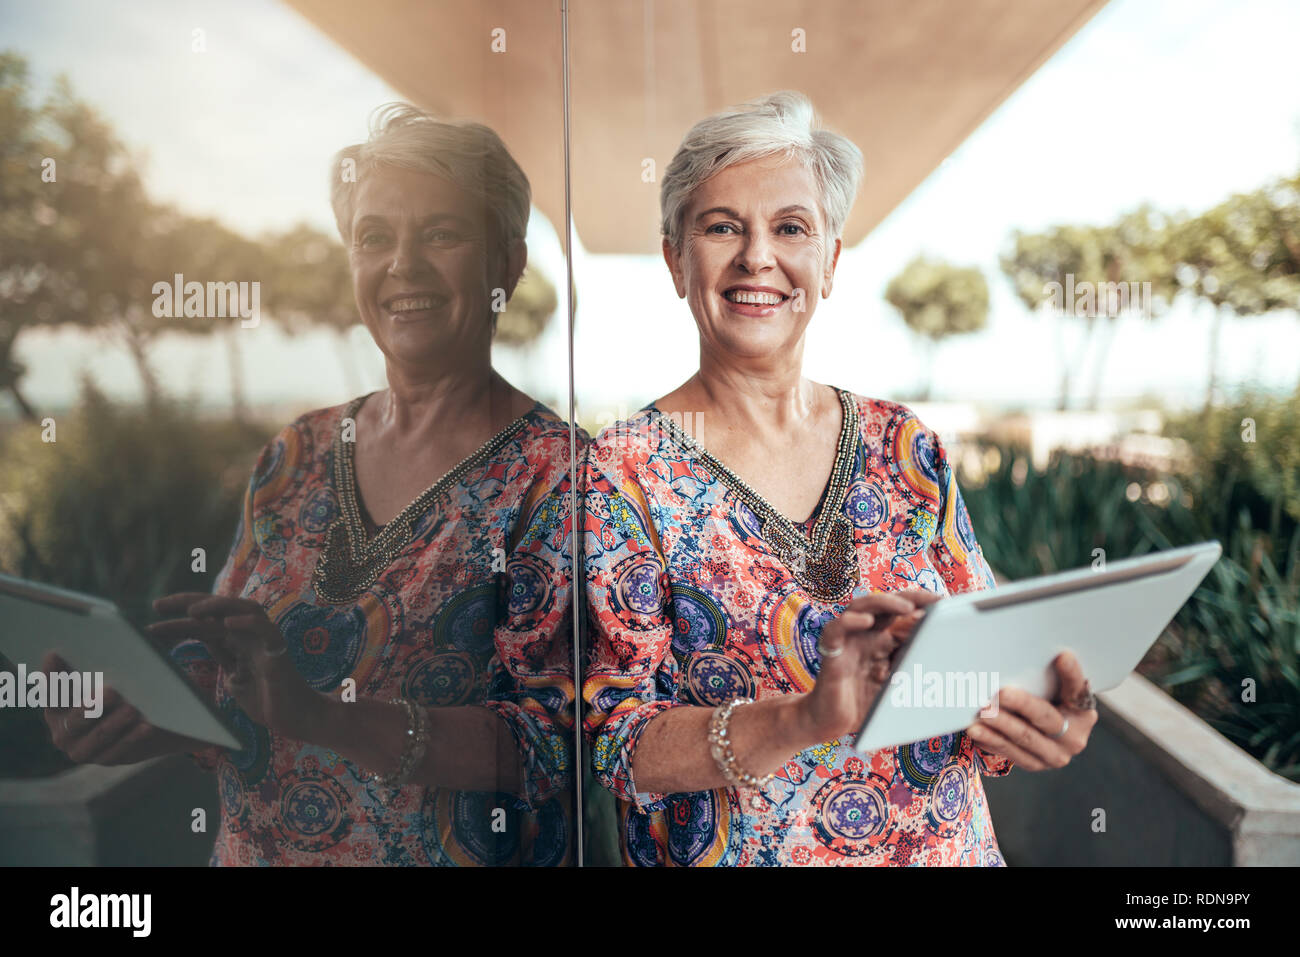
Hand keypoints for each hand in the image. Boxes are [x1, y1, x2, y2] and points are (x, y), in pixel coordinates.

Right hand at [41, 652, 181, 764]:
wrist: (144, 719)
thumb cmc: (120, 688)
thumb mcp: (108, 676)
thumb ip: (99, 665)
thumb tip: (104, 639)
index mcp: (56, 706)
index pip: (51, 691)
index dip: (51, 674)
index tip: (56, 653)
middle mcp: (62, 730)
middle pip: (75, 718)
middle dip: (93, 706)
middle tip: (112, 692)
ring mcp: (82, 749)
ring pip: (98, 736)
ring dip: (116, 723)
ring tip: (133, 709)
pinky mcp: (107, 759)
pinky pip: (119, 750)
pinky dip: (133, 737)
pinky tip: (146, 726)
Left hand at [148, 593, 324, 740]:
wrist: (296, 719)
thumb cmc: (270, 703)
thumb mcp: (236, 683)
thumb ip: (224, 664)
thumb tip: (208, 653)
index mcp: (238, 642)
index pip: (205, 623)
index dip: (179, 619)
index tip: (152, 620)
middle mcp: (250, 635)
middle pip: (219, 609)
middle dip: (188, 602)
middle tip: (157, 605)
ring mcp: (265, 640)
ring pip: (243, 609)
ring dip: (217, 606)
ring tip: (193, 611)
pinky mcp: (278, 650)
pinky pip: (264, 629)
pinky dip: (247, 623)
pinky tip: (227, 624)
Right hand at [799, 587, 940, 740]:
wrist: (832, 723)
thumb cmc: (864, 705)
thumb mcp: (897, 686)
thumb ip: (912, 669)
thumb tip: (941, 657)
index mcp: (882, 641)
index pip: (902, 615)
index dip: (922, 607)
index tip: (946, 606)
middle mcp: (865, 635)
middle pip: (885, 604)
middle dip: (911, 598)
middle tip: (934, 599)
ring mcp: (848, 641)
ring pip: (860, 607)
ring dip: (884, 603)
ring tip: (907, 607)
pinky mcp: (831, 652)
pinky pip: (835, 629)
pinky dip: (850, 621)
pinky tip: (866, 621)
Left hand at [965, 650, 1097, 770]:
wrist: (1049, 735)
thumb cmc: (1048, 701)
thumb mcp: (1055, 689)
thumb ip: (1047, 676)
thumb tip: (1034, 652)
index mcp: (1083, 712)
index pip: (1077, 689)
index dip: (1070, 673)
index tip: (1062, 656)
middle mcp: (1075, 737)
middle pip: (1045, 717)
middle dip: (1021, 705)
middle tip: (999, 695)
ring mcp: (1055, 755)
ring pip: (1024, 739)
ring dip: (999, 727)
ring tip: (979, 716)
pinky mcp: (1035, 764)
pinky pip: (1011, 754)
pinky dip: (992, 741)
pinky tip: (977, 732)